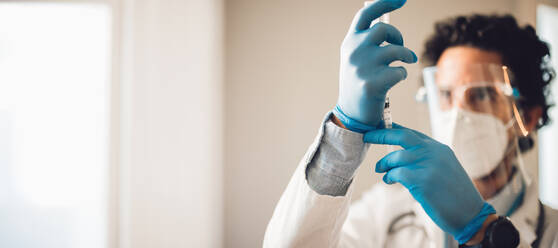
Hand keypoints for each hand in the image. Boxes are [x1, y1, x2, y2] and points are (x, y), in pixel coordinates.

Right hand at [335, 0, 416, 131]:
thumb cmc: (359, 83)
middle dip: (398, 37)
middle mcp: (353, 51)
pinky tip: (395, 81)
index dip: (384, 3)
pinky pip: (399, 71)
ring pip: (396, 50)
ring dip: (406, 55)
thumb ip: (367, 42)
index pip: (366, 14)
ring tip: (407, 62)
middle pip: (384, 30)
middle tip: (402, 48)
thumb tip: (387, 27)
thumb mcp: (356, 58)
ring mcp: (362, 67)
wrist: (351, 114)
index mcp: (349, 42)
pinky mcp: (372, 83)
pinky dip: (402, 75)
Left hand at [363, 123, 495, 243]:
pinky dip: (389, 176)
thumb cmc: (455, 195)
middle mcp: (434, 153)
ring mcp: (428, 165)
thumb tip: (399, 158)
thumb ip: (425, 159)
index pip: (412, 132)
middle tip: (367, 135)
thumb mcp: (443, 169)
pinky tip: (388, 180)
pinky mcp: (422, 181)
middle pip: (402, 135)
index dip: (392, 128)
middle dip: (381, 134)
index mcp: (439, 148)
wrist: (471, 214)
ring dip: (384, 163)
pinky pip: (397, 173)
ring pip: (396, 156)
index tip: (378, 126)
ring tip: (380, 170)